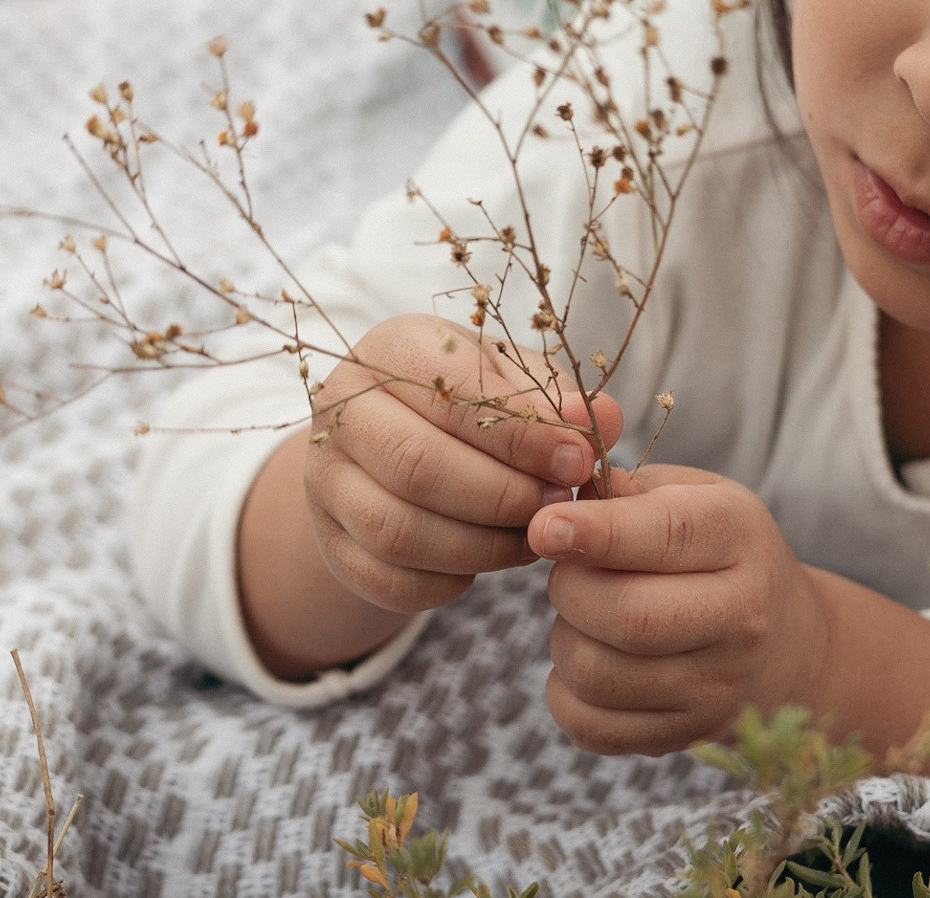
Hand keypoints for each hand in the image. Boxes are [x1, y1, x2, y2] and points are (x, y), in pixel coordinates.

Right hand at [303, 314, 623, 614]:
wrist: (393, 445)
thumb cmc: (468, 404)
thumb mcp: (514, 382)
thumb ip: (557, 399)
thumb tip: (603, 418)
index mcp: (392, 349)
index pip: (451, 394)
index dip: (522, 436)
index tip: (578, 461)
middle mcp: (343, 409)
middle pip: (419, 467)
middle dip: (504, 497)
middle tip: (560, 507)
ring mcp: (326, 481)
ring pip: (402, 532)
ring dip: (484, 547)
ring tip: (535, 537)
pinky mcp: (331, 543)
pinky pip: (392, 580)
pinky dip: (452, 580)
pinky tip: (490, 560)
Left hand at [528, 464, 830, 755]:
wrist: (788, 644)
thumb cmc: (720, 552)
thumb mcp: (695, 496)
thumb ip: (631, 492)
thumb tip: (567, 503)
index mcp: (740, 537)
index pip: (667, 536)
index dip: (596, 533)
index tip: (545, 528)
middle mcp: (740, 616)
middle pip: (629, 616)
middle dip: (571, 589)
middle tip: (568, 573)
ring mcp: (715, 686)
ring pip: (599, 674)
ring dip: (565, 640)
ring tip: (583, 617)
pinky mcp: (684, 734)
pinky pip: (591, 727)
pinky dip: (566, 693)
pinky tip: (589, 659)